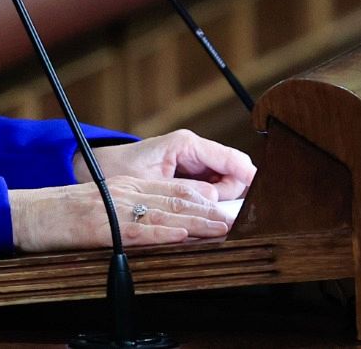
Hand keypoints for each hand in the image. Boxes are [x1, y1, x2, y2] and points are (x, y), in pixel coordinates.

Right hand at [9, 176, 229, 252]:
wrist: (26, 214)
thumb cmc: (59, 214)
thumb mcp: (99, 204)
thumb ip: (126, 209)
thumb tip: (159, 226)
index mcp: (125, 185)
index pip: (173, 190)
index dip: (203, 199)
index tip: (226, 209)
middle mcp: (125, 191)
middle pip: (176, 198)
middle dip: (210, 210)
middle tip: (237, 220)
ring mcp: (115, 208)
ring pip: (166, 213)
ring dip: (198, 222)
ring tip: (223, 229)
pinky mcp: (104, 228)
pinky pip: (140, 230)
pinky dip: (166, 233)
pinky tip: (184, 236)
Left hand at [73, 130, 256, 200]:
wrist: (97, 169)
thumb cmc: (119, 170)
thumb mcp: (151, 182)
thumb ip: (185, 190)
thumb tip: (216, 198)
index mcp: (186, 144)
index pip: (232, 158)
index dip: (249, 177)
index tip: (262, 197)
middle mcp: (194, 150)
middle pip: (233, 174)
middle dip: (231, 195)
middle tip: (219, 216)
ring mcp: (193, 162)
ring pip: (225, 184)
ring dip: (221, 200)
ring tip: (204, 216)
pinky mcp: (188, 175)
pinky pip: (211, 188)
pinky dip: (211, 201)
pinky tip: (201, 213)